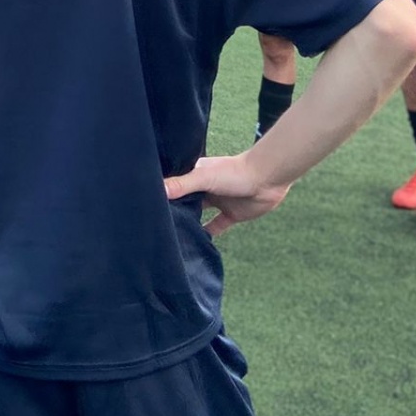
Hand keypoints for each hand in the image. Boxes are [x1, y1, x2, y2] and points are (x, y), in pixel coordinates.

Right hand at [163, 153, 289, 237]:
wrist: (267, 179)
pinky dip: (208, 234)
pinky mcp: (231, 214)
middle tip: (156, 225)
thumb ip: (182, 185)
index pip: (175, 186)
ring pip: (199, 215)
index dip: (163, 195)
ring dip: (190, 223)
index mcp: (196, 175)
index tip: (148, 207)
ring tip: (172, 236)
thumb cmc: (234, 172)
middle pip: (185, 201)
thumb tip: (156, 191)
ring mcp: (218, 201)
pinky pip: (216, 226)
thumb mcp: (204, 178)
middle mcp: (205, 188)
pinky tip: (197, 244)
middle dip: (174, 211)